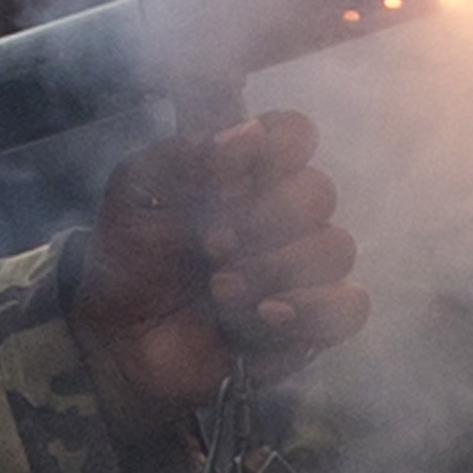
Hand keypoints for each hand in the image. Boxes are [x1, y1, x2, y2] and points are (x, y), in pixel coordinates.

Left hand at [70, 110, 362, 454]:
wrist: (122, 339)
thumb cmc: (131, 259)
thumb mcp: (136, 191)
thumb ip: (186, 154)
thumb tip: (248, 133)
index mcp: (247, 172)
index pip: (296, 134)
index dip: (274, 149)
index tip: (223, 180)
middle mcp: (284, 215)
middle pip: (318, 191)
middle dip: (263, 221)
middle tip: (212, 247)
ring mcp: (303, 268)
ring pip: (336, 248)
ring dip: (274, 270)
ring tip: (220, 292)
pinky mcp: (314, 323)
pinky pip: (350, 306)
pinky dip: (311, 310)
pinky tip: (266, 317)